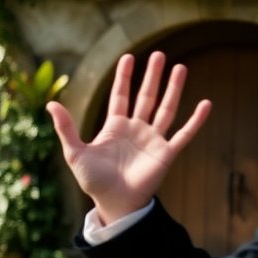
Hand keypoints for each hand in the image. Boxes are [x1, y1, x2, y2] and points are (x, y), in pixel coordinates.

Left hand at [46, 52, 210, 225]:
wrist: (113, 203)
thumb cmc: (93, 180)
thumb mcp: (75, 152)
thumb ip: (66, 128)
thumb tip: (51, 104)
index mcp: (115, 127)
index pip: (121, 96)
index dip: (124, 78)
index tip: (128, 57)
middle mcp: (136, 129)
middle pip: (146, 97)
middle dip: (152, 76)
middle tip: (160, 54)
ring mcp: (153, 140)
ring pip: (167, 109)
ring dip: (174, 89)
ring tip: (181, 68)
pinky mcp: (167, 153)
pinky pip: (184, 134)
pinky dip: (196, 120)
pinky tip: (206, 103)